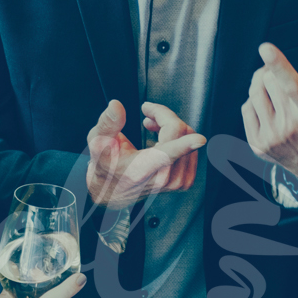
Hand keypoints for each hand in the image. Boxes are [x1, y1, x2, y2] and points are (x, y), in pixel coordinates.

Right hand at [85, 100, 202, 206]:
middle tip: (147, 114)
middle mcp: (162, 178)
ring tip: (151, 125)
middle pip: (179, 133)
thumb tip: (116, 106)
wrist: (112, 192)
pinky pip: (193, 149)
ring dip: (171, 125)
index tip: (199, 139)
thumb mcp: (97, 143)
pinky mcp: (184, 181)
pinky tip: (162, 137)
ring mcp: (176, 182)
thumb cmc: (105, 166)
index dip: (185, 144)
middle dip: (164, 116)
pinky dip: (180, 138)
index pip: (167, 154)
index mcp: (142, 169)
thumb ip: (108, 123)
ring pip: (188, 137)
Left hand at [242, 44, 297, 180]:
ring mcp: (272, 139)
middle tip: (280, 76)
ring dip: (261, 84)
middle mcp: (290, 128)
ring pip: (254, 92)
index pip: (292, 85)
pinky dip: (254, 102)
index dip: (279, 65)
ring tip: (274, 89)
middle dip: (272, 72)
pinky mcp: (257, 145)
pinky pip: (246, 107)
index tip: (265, 47)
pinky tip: (269, 108)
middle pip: (269, 81)